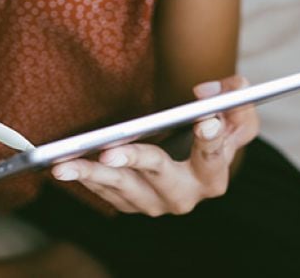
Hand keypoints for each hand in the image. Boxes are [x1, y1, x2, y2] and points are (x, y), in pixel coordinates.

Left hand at [51, 75, 258, 215]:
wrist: (188, 156)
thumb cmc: (209, 127)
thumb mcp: (233, 111)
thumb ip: (235, 97)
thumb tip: (205, 94)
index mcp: (214, 175)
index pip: (214, 156)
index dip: (212, 138)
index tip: (204, 119)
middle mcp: (185, 196)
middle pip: (159, 175)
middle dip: (133, 161)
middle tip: (109, 151)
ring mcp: (155, 204)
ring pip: (123, 187)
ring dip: (92, 174)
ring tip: (63, 164)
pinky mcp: (130, 204)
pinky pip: (105, 191)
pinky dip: (85, 177)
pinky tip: (63, 165)